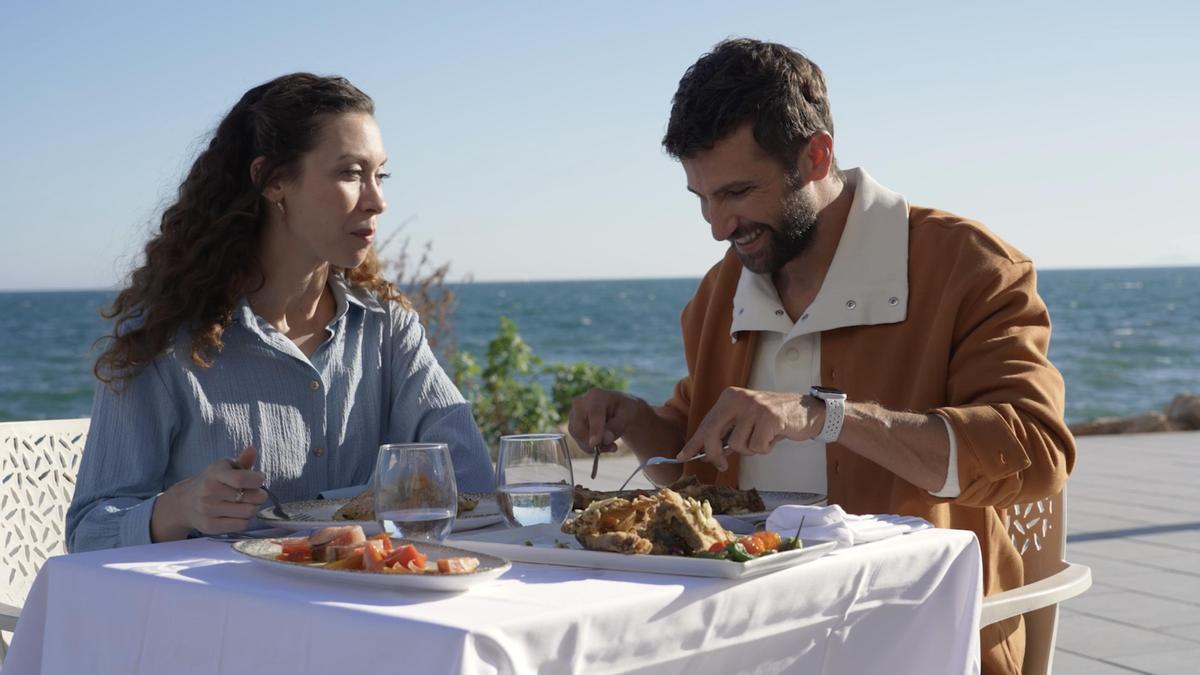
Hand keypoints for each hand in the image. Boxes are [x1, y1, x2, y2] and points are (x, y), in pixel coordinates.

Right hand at [151, 446, 267, 539]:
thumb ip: (242, 461)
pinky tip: (237, 514)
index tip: (260, 479)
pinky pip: (241, 525)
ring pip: (248, 512)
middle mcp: (210, 491)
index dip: (257, 480)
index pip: (241, 479)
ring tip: (245, 503)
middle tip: (255, 493)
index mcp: (215, 473)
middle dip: (259, 495)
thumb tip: (252, 450)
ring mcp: (208, 510)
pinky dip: (244, 520)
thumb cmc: (212, 482)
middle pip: (251, 497)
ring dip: (253, 508)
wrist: (185, 502)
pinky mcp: (210, 526)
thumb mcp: (224, 468)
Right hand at [567, 388, 648, 453]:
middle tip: (612, 447)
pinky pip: (578, 440)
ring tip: (612, 445)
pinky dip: (590, 446)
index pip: (593, 414)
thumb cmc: (624, 410)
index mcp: (596, 395)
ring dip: (593, 446)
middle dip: (593, 442)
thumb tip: (605, 439)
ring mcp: (574, 414)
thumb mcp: (628, 415)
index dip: (594, 429)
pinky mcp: (573, 425)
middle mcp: (580, 403)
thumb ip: (617, 426)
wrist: (618, 409)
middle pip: (578, 427)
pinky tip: (603, 444)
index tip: (595, 444)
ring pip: (577, 436)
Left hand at [676, 388, 819, 470]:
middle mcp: (739, 399)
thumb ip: (726, 433)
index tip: (682, 456)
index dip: (694, 443)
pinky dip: (765, 448)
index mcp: (729, 398)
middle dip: (714, 454)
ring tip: (762, 438)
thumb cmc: (772, 420)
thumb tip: (705, 453)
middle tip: (722, 465)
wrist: (805, 411)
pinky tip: (773, 437)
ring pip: (737, 445)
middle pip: (713, 434)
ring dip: (750, 449)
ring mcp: (754, 407)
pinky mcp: (770, 418)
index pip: (706, 423)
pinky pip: (757, 446)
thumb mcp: (745, 421)